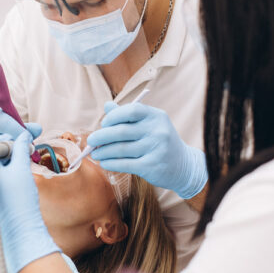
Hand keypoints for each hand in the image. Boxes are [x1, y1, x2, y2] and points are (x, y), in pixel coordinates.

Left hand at [0, 132, 59, 272]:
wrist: (20, 234)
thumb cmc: (21, 202)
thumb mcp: (22, 169)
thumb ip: (21, 148)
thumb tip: (23, 135)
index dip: (9, 140)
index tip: (24, 143)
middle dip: (7, 153)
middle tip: (24, 154)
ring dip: (6, 164)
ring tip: (21, 168)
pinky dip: (3, 177)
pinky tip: (16, 181)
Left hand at [87, 102, 207, 198]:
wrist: (183, 166)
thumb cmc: (159, 142)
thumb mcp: (149, 125)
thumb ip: (128, 115)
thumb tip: (107, 105)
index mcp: (156, 116)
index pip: (131, 110)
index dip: (113, 116)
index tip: (103, 124)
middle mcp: (157, 131)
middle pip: (121, 131)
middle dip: (101, 136)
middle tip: (91, 141)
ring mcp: (156, 149)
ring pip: (120, 149)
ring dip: (103, 152)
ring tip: (95, 154)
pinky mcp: (152, 166)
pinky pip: (124, 164)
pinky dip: (111, 163)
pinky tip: (105, 163)